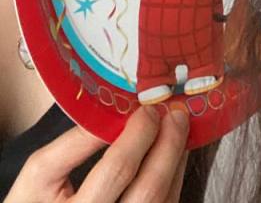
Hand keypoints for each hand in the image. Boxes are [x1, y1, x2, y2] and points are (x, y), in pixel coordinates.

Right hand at [7, 106, 188, 202]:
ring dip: (176, 159)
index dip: (139, 135)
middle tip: (175, 113)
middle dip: (168, 144)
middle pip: (150, 189)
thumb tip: (113, 112)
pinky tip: (172, 154)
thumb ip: (72, 144)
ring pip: (164, 200)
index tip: (148, 109)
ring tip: (177, 128)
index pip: (118, 170)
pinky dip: (174, 177)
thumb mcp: (40, 174)